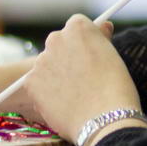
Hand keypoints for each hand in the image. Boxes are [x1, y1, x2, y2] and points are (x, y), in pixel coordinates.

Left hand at [23, 16, 140, 142]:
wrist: (104, 120)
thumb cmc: (116, 88)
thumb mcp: (112, 56)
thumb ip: (101, 38)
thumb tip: (102, 25)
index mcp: (78, 28)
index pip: (76, 27)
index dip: (84, 43)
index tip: (89, 56)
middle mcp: (56, 39)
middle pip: (58, 45)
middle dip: (66, 58)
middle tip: (82, 78)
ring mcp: (40, 60)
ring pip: (46, 66)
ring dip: (55, 76)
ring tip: (74, 95)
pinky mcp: (30, 81)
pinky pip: (37, 84)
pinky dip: (46, 93)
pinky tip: (62, 104)